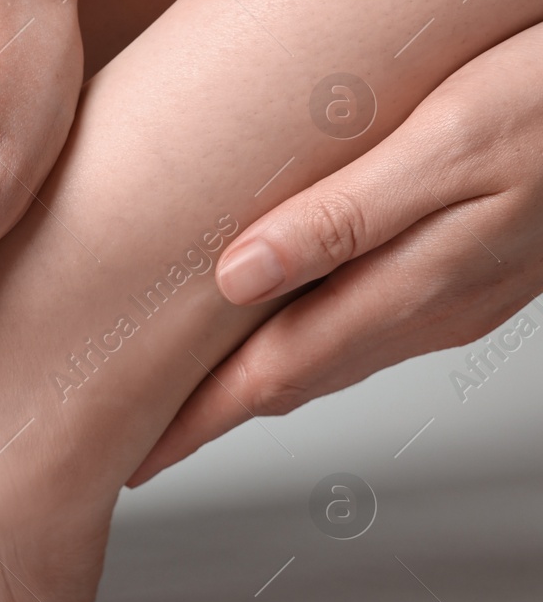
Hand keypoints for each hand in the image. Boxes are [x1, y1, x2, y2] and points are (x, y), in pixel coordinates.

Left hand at [129, 21, 542, 486]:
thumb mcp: (448, 142)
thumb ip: (342, 217)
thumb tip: (233, 275)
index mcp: (406, 290)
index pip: (266, 378)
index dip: (193, 422)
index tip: (133, 459)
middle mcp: (424, 313)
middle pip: (287, 382)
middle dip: (208, 416)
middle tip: (137, 436)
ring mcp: (451, 301)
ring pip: (325, 360)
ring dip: (252, 384)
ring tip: (185, 392)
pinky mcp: (468, 277)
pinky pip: (363, 328)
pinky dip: (302, 343)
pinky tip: (276, 324)